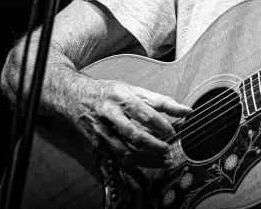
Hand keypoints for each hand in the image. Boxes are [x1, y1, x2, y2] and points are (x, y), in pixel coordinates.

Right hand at [69, 78, 192, 167]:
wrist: (75, 96)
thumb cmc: (109, 91)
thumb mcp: (134, 89)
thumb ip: (160, 101)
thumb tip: (186, 111)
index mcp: (122, 97)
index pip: (144, 113)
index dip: (160, 124)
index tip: (172, 132)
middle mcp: (110, 115)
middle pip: (133, 135)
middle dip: (153, 145)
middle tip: (168, 150)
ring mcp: (103, 132)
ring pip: (125, 151)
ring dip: (146, 160)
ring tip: (164, 161)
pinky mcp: (98, 145)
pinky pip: (117, 160)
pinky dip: (133, 168)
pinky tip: (147, 172)